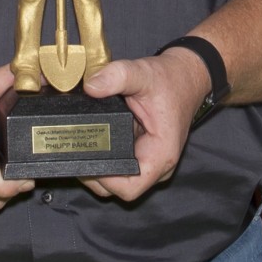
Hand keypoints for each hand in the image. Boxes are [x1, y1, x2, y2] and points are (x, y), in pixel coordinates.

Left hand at [78, 47, 210, 202]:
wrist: (185, 76)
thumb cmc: (170, 80)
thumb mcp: (143, 73)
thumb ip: (116, 77)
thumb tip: (91, 87)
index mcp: (161, 154)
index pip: (130, 188)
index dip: (104, 181)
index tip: (87, 161)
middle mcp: (157, 164)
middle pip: (119, 188)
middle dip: (95, 176)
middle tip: (76, 152)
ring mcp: (148, 161)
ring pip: (117, 181)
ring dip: (98, 169)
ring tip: (82, 146)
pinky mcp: (141, 154)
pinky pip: (119, 166)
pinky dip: (104, 159)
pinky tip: (93, 143)